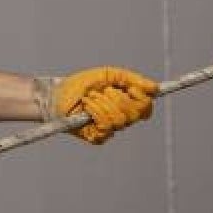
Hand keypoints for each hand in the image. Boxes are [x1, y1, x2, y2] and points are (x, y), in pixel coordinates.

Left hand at [36, 67, 158, 143]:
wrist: (57, 93)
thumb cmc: (81, 84)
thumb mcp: (108, 75)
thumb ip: (132, 79)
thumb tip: (155, 88)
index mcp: (126, 104)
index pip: (146, 108)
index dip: (142, 99)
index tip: (131, 89)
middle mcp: (121, 118)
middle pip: (135, 113)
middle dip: (118, 98)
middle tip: (103, 91)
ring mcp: (110, 129)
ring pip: (120, 119)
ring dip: (103, 104)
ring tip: (90, 98)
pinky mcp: (98, 137)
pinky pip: (106, 126)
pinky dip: (95, 112)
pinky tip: (86, 108)